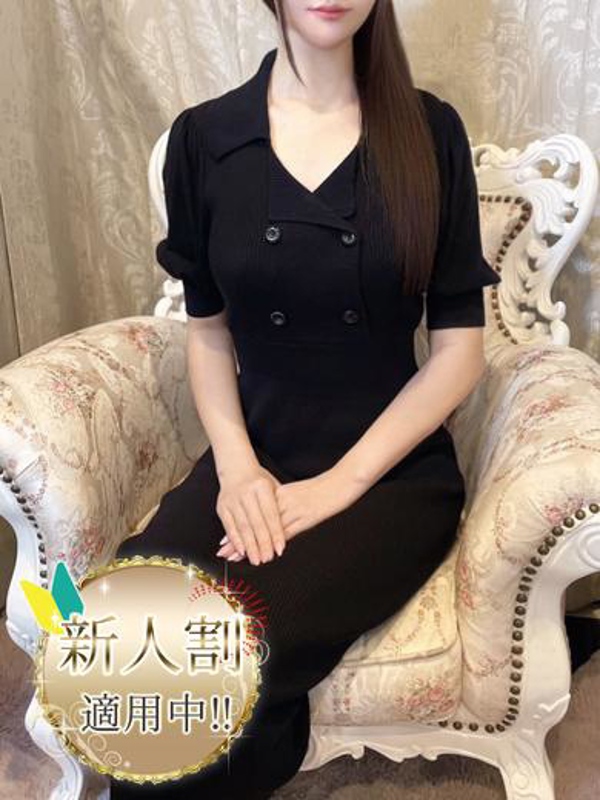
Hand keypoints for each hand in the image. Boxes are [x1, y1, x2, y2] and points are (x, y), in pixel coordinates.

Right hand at [214, 462, 285, 565]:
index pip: (271, 515)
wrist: (236, 467)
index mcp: (262, 487)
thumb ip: (279, 505)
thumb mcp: (273, 486)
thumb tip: (288, 528)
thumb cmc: (258, 479)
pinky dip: (235, 540)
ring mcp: (233, 500)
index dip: (276, 533)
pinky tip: (241, 551)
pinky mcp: (223, 507)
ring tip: (257, 559)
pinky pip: (230, 526)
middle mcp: (246, 493)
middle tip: (268, 558)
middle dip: (263, 544)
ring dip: (250, 546)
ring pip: (243, 527)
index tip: (280, 548)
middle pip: (257, 523)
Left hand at [217, 466, 362, 560]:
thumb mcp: (298, 494)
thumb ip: (283, 503)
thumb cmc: (322, 488)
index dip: (238, 528)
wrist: (342, 481)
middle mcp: (282, 501)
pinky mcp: (305, 517)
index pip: (252, 514)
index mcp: (279, 494)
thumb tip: (271, 517)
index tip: (224, 540)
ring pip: (265, 530)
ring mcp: (293, 509)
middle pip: (254, 523)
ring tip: (235, 557)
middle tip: (223, 551)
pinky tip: (265, 554)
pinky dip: (273, 544)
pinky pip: (285, 532)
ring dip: (250, 544)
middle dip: (238, 538)